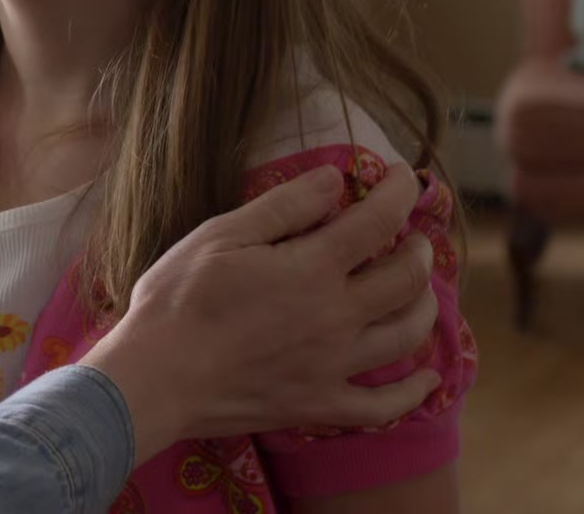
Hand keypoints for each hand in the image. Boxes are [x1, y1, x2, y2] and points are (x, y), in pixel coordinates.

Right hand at [80, 163, 440, 465]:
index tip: (406, 178)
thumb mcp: (220, 235)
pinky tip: (428, 380)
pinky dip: (414, 393)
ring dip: (424, 307)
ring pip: (407, 337)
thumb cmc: (178, 299)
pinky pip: (383, 406)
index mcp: (312, 269)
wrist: (156, 378)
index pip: (377, 221)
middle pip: (406, 279)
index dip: (400, 193)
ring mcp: (333, 366)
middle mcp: (336, 317)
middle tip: (413, 237)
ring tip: (419, 291)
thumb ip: (283, 207)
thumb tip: (334, 179)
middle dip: (419, 249)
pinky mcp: (320, 405)